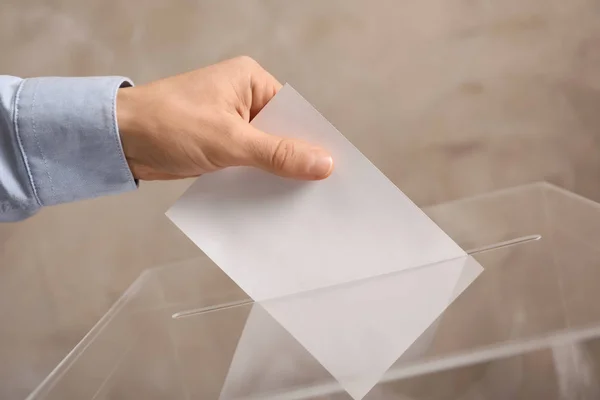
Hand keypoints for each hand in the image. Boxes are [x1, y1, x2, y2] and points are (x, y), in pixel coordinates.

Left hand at [116, 56, 333, 180]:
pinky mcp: (217, 145)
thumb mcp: (230, 141)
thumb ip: (277, 154)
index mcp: (250, 81)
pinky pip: (246, 164)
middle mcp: (243, 98)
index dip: (312, 141)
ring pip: (264, 152)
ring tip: (296, 203)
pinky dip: (254, 179)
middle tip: (317, 193)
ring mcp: (229, 123)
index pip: (294, 113)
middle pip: (281, 133)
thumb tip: (324, 163)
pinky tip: (267, 201)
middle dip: (293, 161)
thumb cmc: (168, 125)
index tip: (332, 171)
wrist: (118, 142)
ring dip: (273, 174)